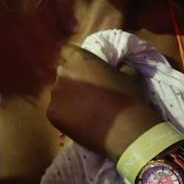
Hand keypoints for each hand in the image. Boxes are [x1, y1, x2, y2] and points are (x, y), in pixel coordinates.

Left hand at [45, 46, 160, 161]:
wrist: (126, 131)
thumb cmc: (130, 99)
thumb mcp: (131, 75)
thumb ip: (120, 66)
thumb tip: (119, 66)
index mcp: (79, 59)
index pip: (68, 51)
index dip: (75, 60)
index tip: (84, 70)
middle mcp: (63, 73)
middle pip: (64, 74)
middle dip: (73, 81)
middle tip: (88, 94)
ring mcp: (55, 94)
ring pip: (59, 93)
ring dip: (69, 99)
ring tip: (85, 112)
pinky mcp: (52, 113)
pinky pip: (57, 111)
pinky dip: (66, 115)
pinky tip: (81, 123)